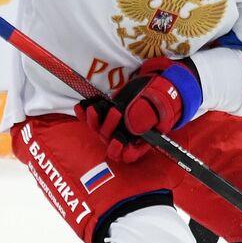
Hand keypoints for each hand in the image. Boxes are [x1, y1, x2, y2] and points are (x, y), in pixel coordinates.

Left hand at [75, 58, 203, 162]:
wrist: (153, 88)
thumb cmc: (160, 100)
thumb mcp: (159, 108)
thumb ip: (147, 117)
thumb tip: (133, 125)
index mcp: (140, 141)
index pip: (128, 154)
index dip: (121, 150)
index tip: (118, 140)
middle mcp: (124, 137)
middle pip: (110, 141)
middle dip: (109, 128)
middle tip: (116, 111)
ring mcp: (113, 127)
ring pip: (98, 130)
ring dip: (95, 120)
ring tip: (95, 108)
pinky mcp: (104, 115)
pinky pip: (91, 118)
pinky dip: (84, 112)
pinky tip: (81, 105)